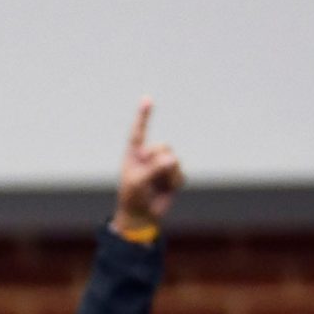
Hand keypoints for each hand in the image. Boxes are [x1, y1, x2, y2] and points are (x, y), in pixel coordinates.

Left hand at [114, 97, 184, 233]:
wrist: (141, 215)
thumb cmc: (132, 196)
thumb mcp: (138, 181)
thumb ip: (155, 168)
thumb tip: (173, 159)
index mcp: (134, 154)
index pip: (138, 132)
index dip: (143, 116)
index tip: (147, 99)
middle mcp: (149, 156)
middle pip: (164, 146)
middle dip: (159, 162)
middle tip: (149, 177)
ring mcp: (162, 165)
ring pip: (174, 160)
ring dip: (167, 175)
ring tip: (156, 186)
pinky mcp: (173, 175)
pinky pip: (180, 174)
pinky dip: (174, 182)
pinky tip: (166, 190)